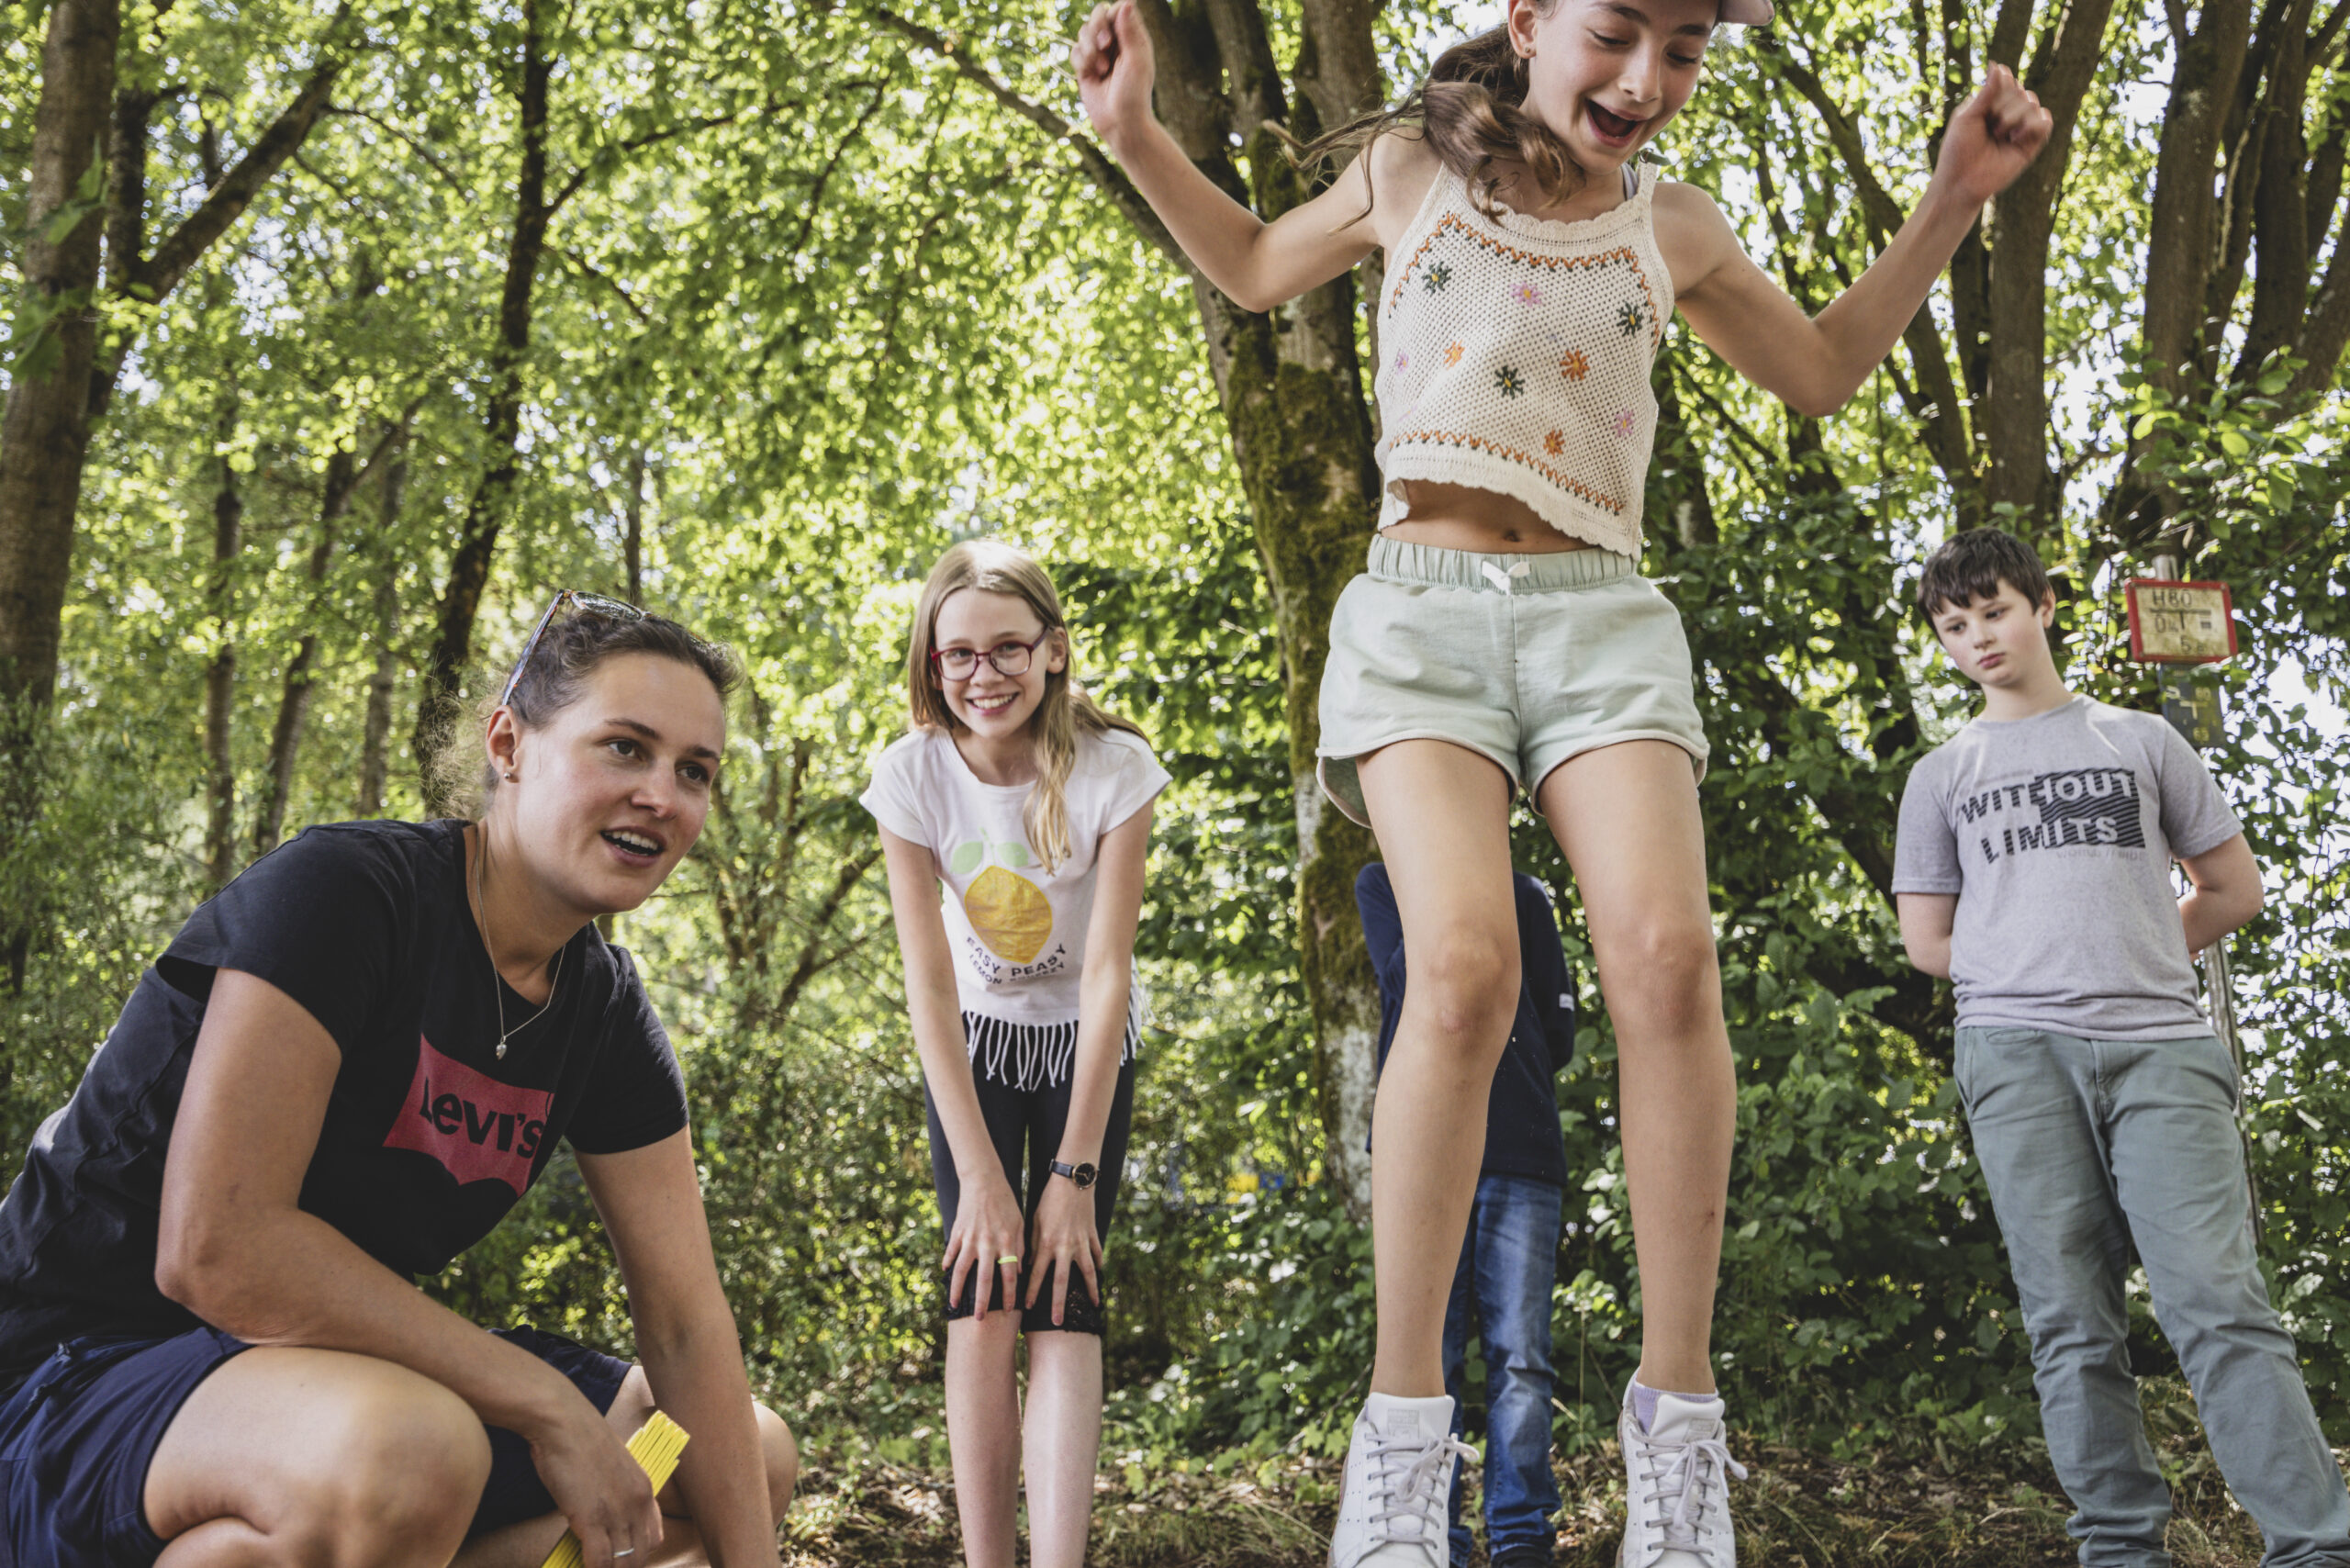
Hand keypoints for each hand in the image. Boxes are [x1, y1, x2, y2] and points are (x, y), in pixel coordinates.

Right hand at [528, 1391, 664, 1567]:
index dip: (638, 1556)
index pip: (654, 1539)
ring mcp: (616, 1513)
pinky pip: (597, 1561)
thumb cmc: (581, 1441)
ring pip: (621, 1564)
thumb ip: (617, 1496)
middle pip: (640, 1556)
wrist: (564, 1423)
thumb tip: (604, 1525)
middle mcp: (637, 1504)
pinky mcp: (591, 1519)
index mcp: (645, 1490)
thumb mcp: (614, 1468)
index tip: (621, 1562)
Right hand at [942, 1169, 1024, 1320]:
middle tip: (980, 1320)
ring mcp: (970, 1238)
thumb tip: (1019, 1271)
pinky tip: (946, 1274)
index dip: (1009, 1294)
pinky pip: (952, 1252)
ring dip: (958, 1289)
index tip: (1008, 1310)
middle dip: (983, 1301)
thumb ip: (1019, 1248)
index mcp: (1005, 1242)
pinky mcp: (957, 1232)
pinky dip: (948, 1263)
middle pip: (984, 1278)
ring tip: (955, 1305)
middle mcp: (987, 1243)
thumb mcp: (1019, 1223)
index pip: (1009, 1275)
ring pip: (962, 1269)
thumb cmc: (1006, 1202)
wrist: (984, 1180)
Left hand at [1024, 1173, 1103, 1326]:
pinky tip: (1100, 1273)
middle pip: (1061, 1282)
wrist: (1072, 1181)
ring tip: (1095, 1304)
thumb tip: (1030, 1265)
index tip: (1026, 1307)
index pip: (1037, 1274)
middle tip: (1057, 1322)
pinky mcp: (1093, 1235)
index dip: (1030, 1291)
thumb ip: (1033, 1245)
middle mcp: (1065, 1248)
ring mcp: (1082, 1243)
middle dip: (1058, 1304)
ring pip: (1088, 1272)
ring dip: (1091, 1290)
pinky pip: (1097, 1254)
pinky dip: (1099, 1264)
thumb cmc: (1049, 1200)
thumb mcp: (1035, 1222)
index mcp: (1046, 1244)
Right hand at [1074, 0, 1156, 149]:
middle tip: (1105, 46)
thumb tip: (1127, 1)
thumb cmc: (1134, 94)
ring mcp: (1099, 53)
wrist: (1120, 123)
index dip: (1110, 16)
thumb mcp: (1136, 61)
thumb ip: (1130, 31)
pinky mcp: (1085, 66)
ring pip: (1083, 32)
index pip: (1118, 9)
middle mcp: (1116, 42)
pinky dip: (1081, 62)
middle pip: (1097, 15)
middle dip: (1096, 29)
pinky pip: (1074, 51)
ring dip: (1089, 49)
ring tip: (1102, 70)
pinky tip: (1092, 76)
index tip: (1112, 35)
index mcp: (1133, 37)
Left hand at [1934, 64, 2053, 206]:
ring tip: (2000, 137)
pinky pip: (2045, 122)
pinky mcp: (2032, 144)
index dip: (2000, 90)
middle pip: (2021, 91)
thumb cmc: (1958, 150)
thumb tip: (1998, 65)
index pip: (2007, 81)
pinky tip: (2017, 138)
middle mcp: (2008, 112)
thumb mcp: (1968, 117)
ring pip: (2033, 103)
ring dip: (2014, 119)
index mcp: (1991, 104)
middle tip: (1990, 130)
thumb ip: (1987, 93)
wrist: (1962, 182)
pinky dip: (2033, 126)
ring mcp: (2021, 127)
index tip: (1986, 109)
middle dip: (2004, 108)